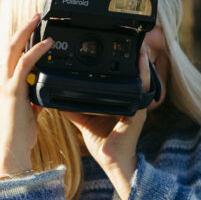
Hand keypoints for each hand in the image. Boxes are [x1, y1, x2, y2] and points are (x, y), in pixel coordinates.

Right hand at [0, 14, 52, 176]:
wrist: (11, 152)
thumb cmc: (19, 136)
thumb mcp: (28, 113)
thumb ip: (33, 99)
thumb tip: (41, 92)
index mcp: (3, 86)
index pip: (9, 57)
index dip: (19, 41)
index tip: (31, 30)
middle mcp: (1, 82)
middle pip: (8, 46)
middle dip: (21, 29)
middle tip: (35, 15)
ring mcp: (5, 85)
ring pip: (13, 49)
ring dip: (26, 31)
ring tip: (39, 19)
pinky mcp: (13, 91)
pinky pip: (24, 64)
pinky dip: (36, 51)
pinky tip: (48, 43)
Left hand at [64, 47, 152, 199]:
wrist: (113, 162)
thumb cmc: (103, 145)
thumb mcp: (84, 121)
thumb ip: (73, 107)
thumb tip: (57, 96)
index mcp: (118, 102)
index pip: (119, 79)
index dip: (117, 64)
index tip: (110, 48)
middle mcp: (130, 101)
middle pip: (132, 75)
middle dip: (131, 57)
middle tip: (126, 38)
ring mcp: (136, 105)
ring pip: (141, 77)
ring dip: (140, 60)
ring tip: (137, 43)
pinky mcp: (139, 110)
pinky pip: (143, 88)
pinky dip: (143, 73)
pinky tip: (141, 59)